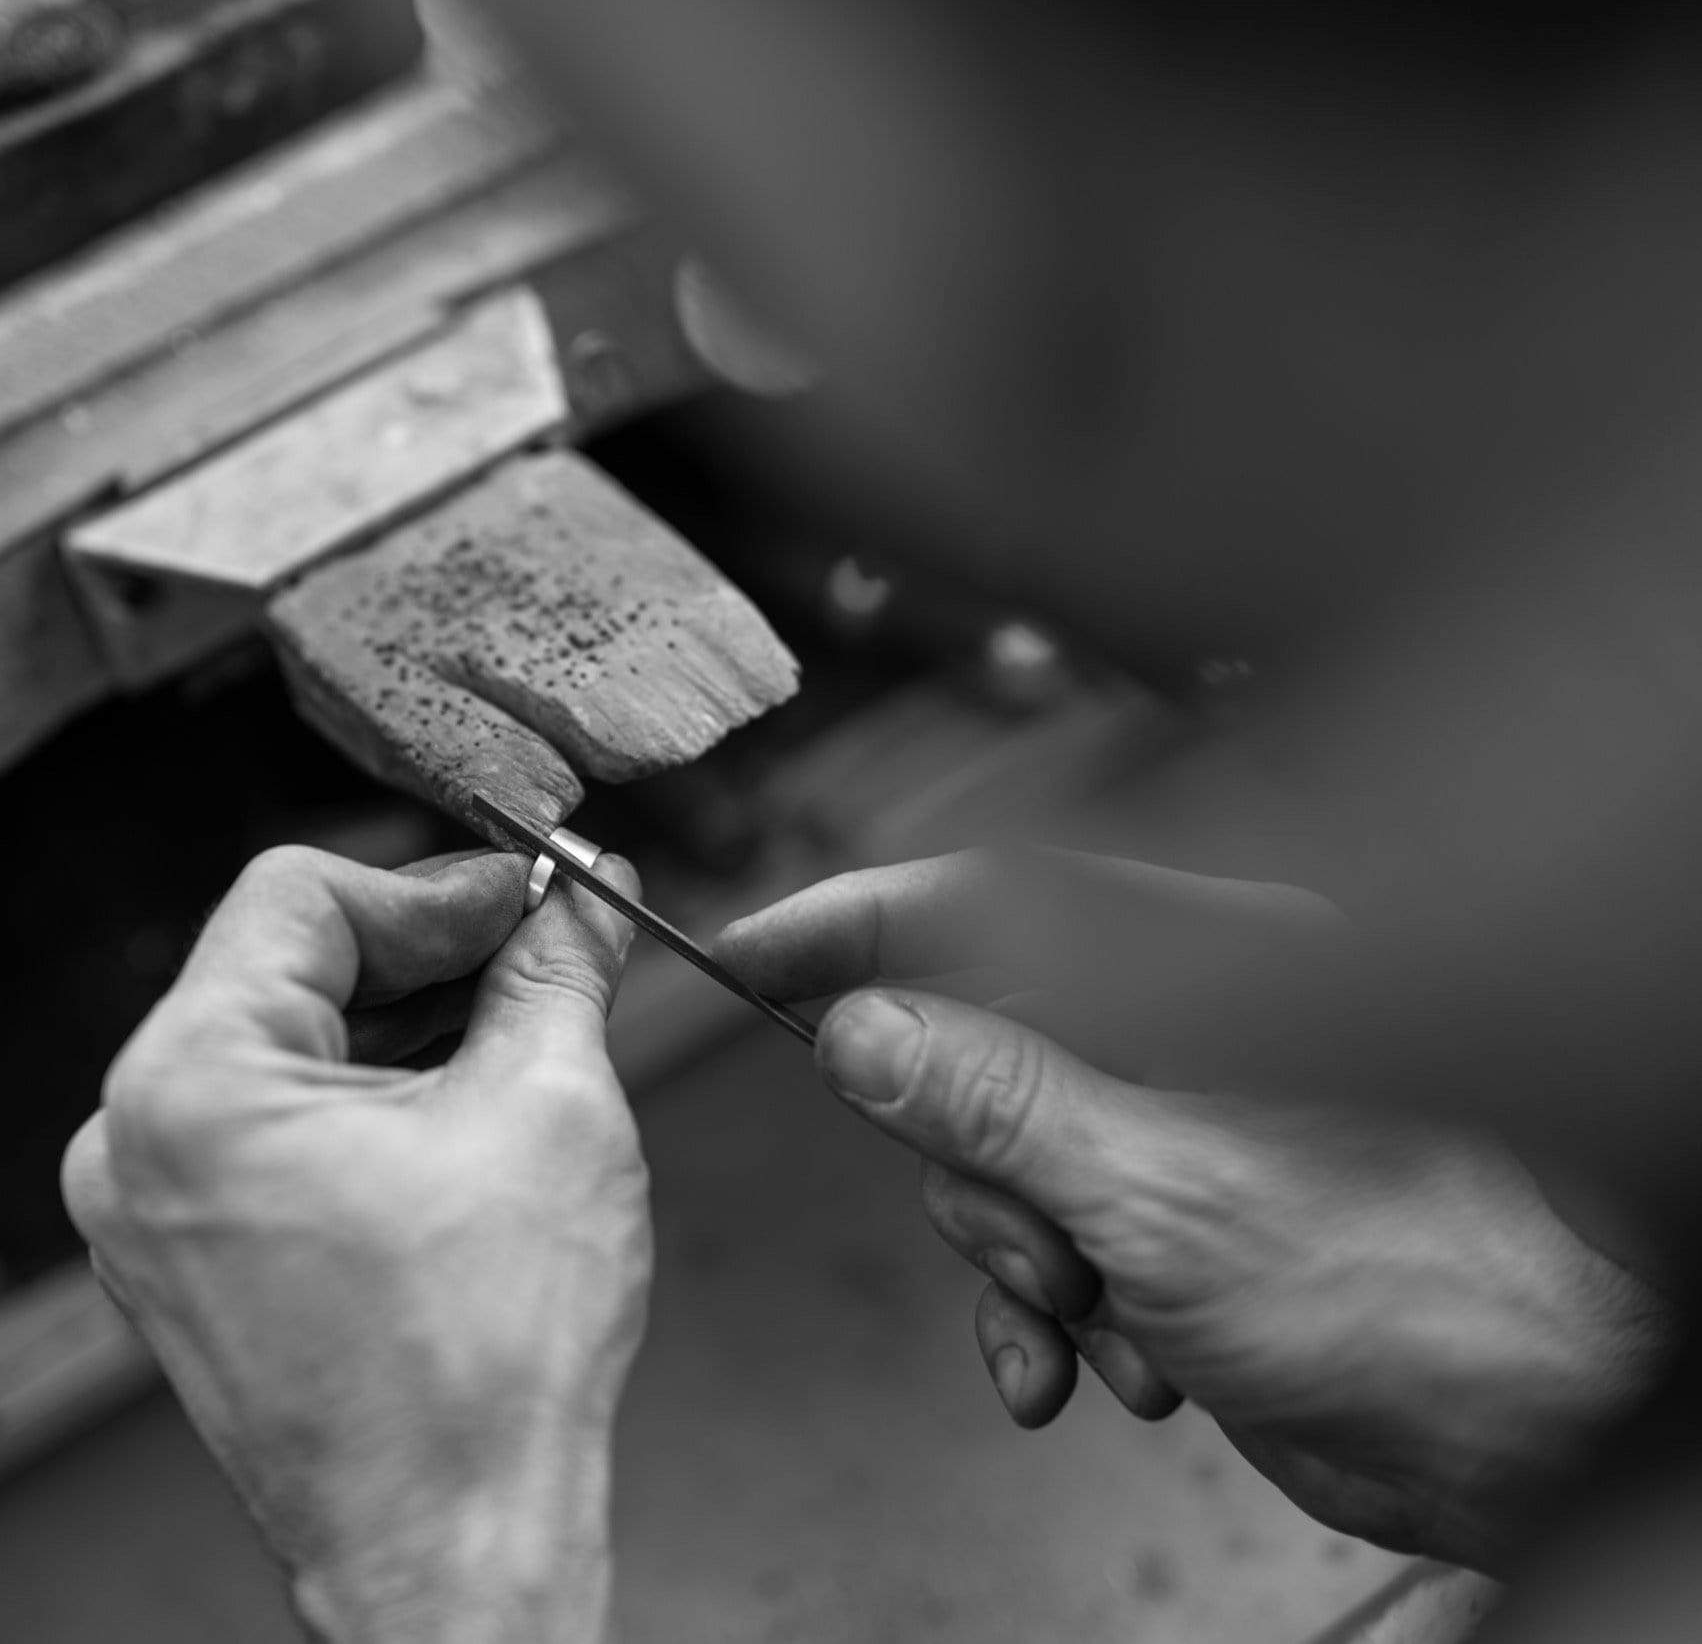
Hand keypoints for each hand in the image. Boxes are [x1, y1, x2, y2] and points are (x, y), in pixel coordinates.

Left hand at [62, 845, 651, 1643]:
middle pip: (294, 963)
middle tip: (553, 944)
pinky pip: (288, 1120)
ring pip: (296, 1041)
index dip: (438, 882)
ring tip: (533, 1023)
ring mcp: (164, 1209)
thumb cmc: (484, 1359)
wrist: (458, 1542)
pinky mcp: (204, 1256)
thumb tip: (587, 893)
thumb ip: (560, 968)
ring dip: (417, 1017)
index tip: (535, 894)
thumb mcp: (549, 1105)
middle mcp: (142, 1143)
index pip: (303, 892)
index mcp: (193, 1085)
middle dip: (438, 947)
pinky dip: (383, 1090)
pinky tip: (477, 1096)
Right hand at [716, 851, 1671, 1570]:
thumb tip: (860, 1027)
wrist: (1527, 1430)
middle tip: (1023, 1237)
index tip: (749, 957)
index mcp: (1198, 962)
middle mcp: (1180, 1026)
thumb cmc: (1413, 1281)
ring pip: (1000, 1156)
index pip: (989, 900)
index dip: (857, 920)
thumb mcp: (1167, 1189)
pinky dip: (1046, 1314)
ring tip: (1091, 1320)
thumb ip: (999, 1099)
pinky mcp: (1167, 1214)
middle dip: (967, 1160)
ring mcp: (1170, 1121)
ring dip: (1014, 1256)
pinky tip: (1096, 1373)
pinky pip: (1047, 1239)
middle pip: (977, 1043)